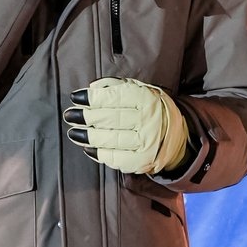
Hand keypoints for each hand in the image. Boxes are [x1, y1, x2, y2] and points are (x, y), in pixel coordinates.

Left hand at [63, 77, 188, 175]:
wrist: (176, 136)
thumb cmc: (151, 109)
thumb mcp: (140, 90)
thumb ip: (116, 86)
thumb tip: (92, 88)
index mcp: (146, 98)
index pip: (115, 97)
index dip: (92, 98)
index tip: (76, 97)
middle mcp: (148, 120)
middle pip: (110, 119)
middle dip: (86, 117)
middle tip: (70, 116)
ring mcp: (146, 142)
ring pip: (111, 139)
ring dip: (88, 137)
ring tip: (73, 133)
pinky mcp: (142, 161)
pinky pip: (116, 158)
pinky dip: (99, 153)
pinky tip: (89, 148)